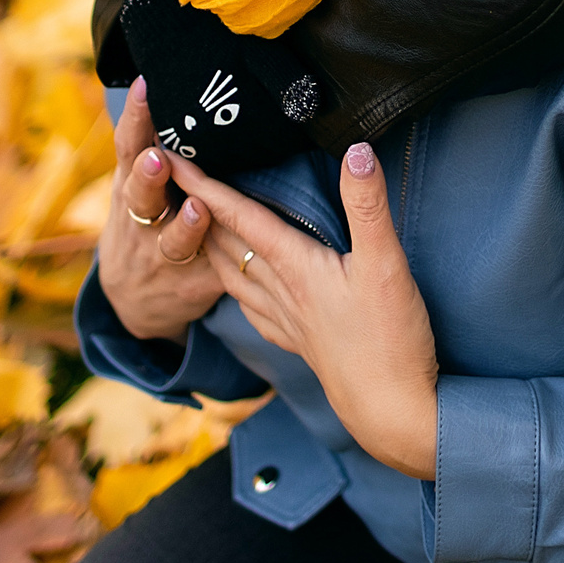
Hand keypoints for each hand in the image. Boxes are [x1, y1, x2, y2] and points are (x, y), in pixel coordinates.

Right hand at [96, 78, 225, 340]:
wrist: (134, 298)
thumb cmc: (148, 217)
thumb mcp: (139, 185)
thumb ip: (156, 145)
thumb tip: (187, 80)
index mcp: (130, 185)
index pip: (129, 146)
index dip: (135, 117)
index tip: (144, 85)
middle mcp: (141, 219)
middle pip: (142, 196)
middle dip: (149, 176)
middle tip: (158, 159)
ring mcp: (161, 255)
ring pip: (174, 241)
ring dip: (187, 226)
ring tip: (200, 209)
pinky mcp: (192, 283)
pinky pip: (210, 271)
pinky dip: (221, 264)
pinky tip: (238, 257)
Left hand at [168, 144, 440, 479]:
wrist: (390, 410)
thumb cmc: (389, 339)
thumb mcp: (385, 264)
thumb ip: (368, 206)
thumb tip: (357, 152)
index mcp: (296, 268)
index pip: (240, 218)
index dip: (205, 186)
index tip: (173, 160)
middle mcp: (281, 292)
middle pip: (224, 245)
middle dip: (196, 210)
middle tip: (174, 183)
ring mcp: (286, 320)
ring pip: (231, 275)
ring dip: (210, 245)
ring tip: (195, 224)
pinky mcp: (298, 341)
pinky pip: (250, 305)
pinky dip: (235, 284)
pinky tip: (240, 285)